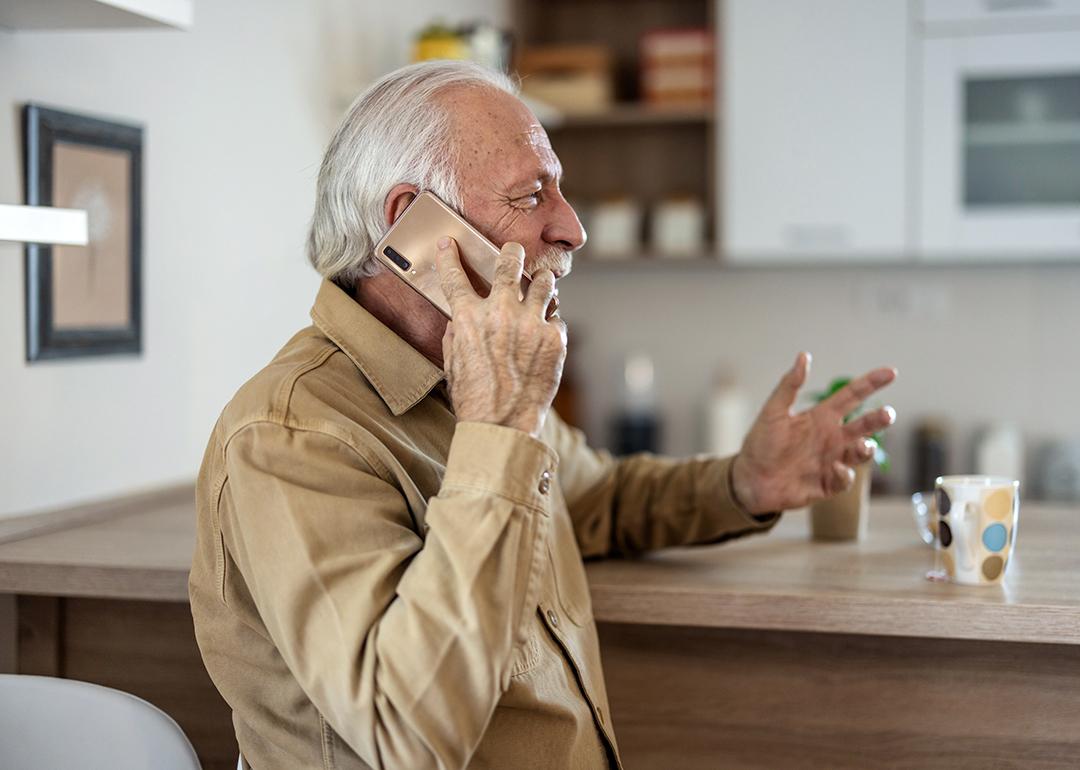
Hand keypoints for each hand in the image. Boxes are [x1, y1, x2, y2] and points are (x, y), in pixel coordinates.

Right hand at [436, 237, 565, 437]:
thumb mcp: (452, 363)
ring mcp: (531, 324)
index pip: (454, 276)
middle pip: (509, 263)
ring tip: (540, 288)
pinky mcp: (555, 339)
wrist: (502, 425)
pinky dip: (551, 324)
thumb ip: (456, 334)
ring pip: (544, 282)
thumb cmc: (474, 399)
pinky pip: (557, 318)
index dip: (449, 256)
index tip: (449, 244)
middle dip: (511, 252)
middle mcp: (500, 313)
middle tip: (513, 251)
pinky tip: (545, 333)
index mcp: (468, 319)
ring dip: (541, 283)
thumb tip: (460, 319)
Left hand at [731, 353, 896, 513]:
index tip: (891, 372)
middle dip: (878, 419)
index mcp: (821, 417)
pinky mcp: (828, 484)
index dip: (871, 383)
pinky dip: (845, 474)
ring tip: (863, 445)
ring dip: (866, 448)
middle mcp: (831, 438)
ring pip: (861, 453)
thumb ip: (789, 385)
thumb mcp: (773, 412)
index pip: (852, 396)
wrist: (750, 480)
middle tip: (887, 414)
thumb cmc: (760, 443)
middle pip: (863, 425)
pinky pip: (845, 479)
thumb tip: (804, 356)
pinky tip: (837, 468)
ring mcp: (832, 461)